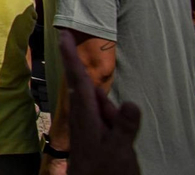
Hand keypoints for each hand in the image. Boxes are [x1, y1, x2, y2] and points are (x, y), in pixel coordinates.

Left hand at [57, 28, 141, 174]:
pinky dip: (111, 123)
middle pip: (95, 93)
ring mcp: (84, 122)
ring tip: (116, 145)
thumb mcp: (120, 149)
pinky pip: (103, 118)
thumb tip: (132, 103)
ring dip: (113, 120)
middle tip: (116, 133)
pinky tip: (115, 143)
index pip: (77, 77)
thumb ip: (125, 126)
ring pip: (102, 107)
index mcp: (85, 115)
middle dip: (107, 107)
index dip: (70, 55)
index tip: (62, 33)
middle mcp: (81, 114)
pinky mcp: (88, 130)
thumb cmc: (104, 171)